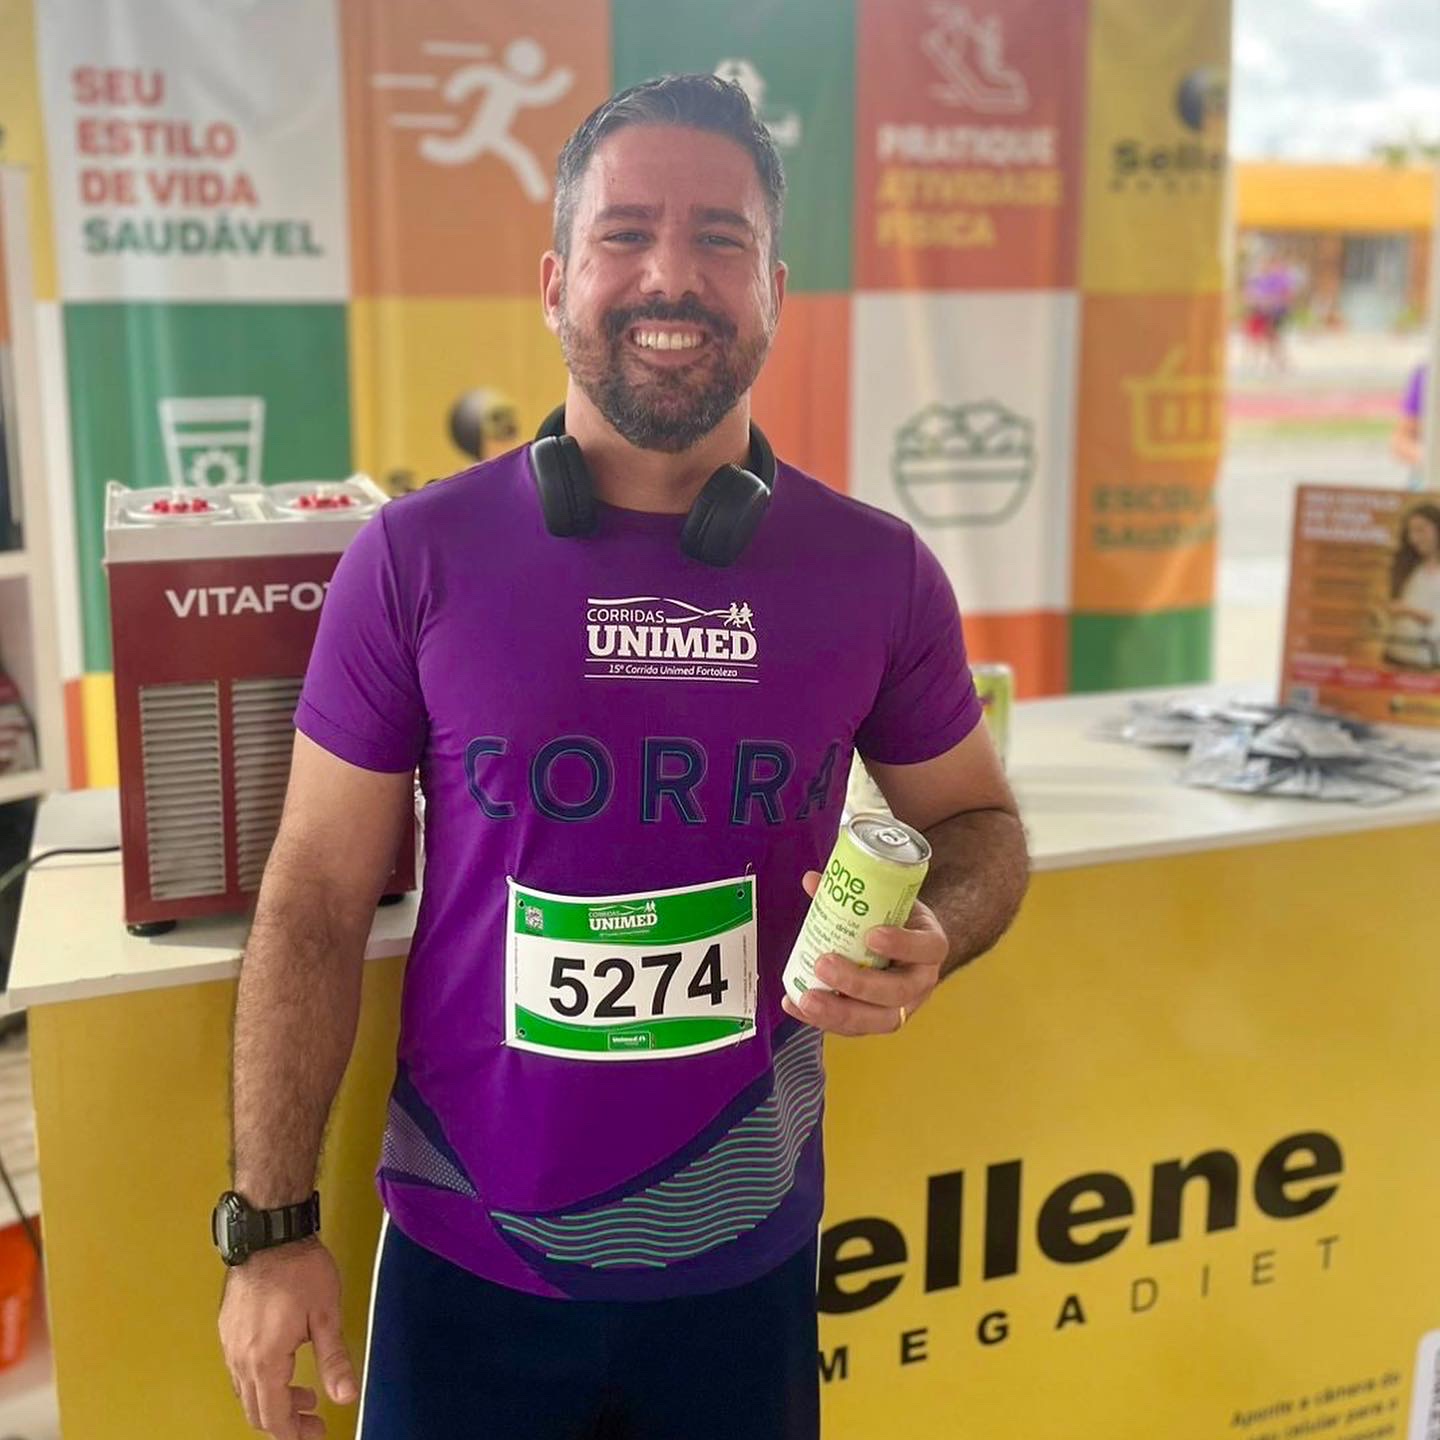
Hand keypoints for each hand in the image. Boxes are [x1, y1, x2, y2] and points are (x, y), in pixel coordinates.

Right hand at [219, 1238, 357, 1437]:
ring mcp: (229, 1344)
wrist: (269, 1233)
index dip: (296, 1434)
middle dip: (286, 1423)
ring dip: (274, 1400)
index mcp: (264, 1361)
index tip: (316, 1434)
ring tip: (306, 1394)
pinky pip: (240, 1370)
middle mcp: (240, 1359)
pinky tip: (284, 1365)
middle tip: (314, 1418)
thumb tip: (347, 1396)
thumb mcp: (326, 1315)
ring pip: (246, 1392)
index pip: (274, 1419)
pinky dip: (262, 1380)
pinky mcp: (227, 1329)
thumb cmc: (300, 1269)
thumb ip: (334, 1360)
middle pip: (256, 1411)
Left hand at [781, 870, 947, 1035]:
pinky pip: (853, 1028)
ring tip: (806, 998)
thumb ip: (853, 893)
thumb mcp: (885, 903)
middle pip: (898, 991)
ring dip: (838, 1011)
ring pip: (878, 1020)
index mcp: (930, 946)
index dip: (902, 944)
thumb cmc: (895, 921)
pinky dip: (820, 1020)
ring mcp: (903, 1007)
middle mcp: (921, 981)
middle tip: (823, 964)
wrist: (904, 947)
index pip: (927, 947)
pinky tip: (794, 1004)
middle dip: (858, 983)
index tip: (872, 934)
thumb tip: (811, 880)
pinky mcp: (878, 1021)